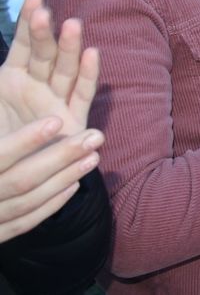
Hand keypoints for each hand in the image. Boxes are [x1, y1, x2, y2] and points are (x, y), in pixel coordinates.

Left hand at [0, 0, 100, 138]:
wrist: (11, 176)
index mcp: (11, 79)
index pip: (21, 45)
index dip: (27, 22)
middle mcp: (37, 85)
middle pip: (45, 54)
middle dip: (46, 32)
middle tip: (46, 11)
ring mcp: (57, 101)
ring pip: (65, 69)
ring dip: (69, 47)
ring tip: (72, 25)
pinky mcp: (74, 120)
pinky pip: (81, 95)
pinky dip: (87, 75)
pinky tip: (92, 54)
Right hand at [0, 118, 103, 241]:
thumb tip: (9, 75)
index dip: (26, 141)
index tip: (55, 121)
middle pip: (20, 180)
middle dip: (59, 158)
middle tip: (94, 137)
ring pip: (27, 202)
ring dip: (63, 178)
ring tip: (92, 156)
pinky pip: (24, 223)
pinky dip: (50, 205)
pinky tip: (74, 185)